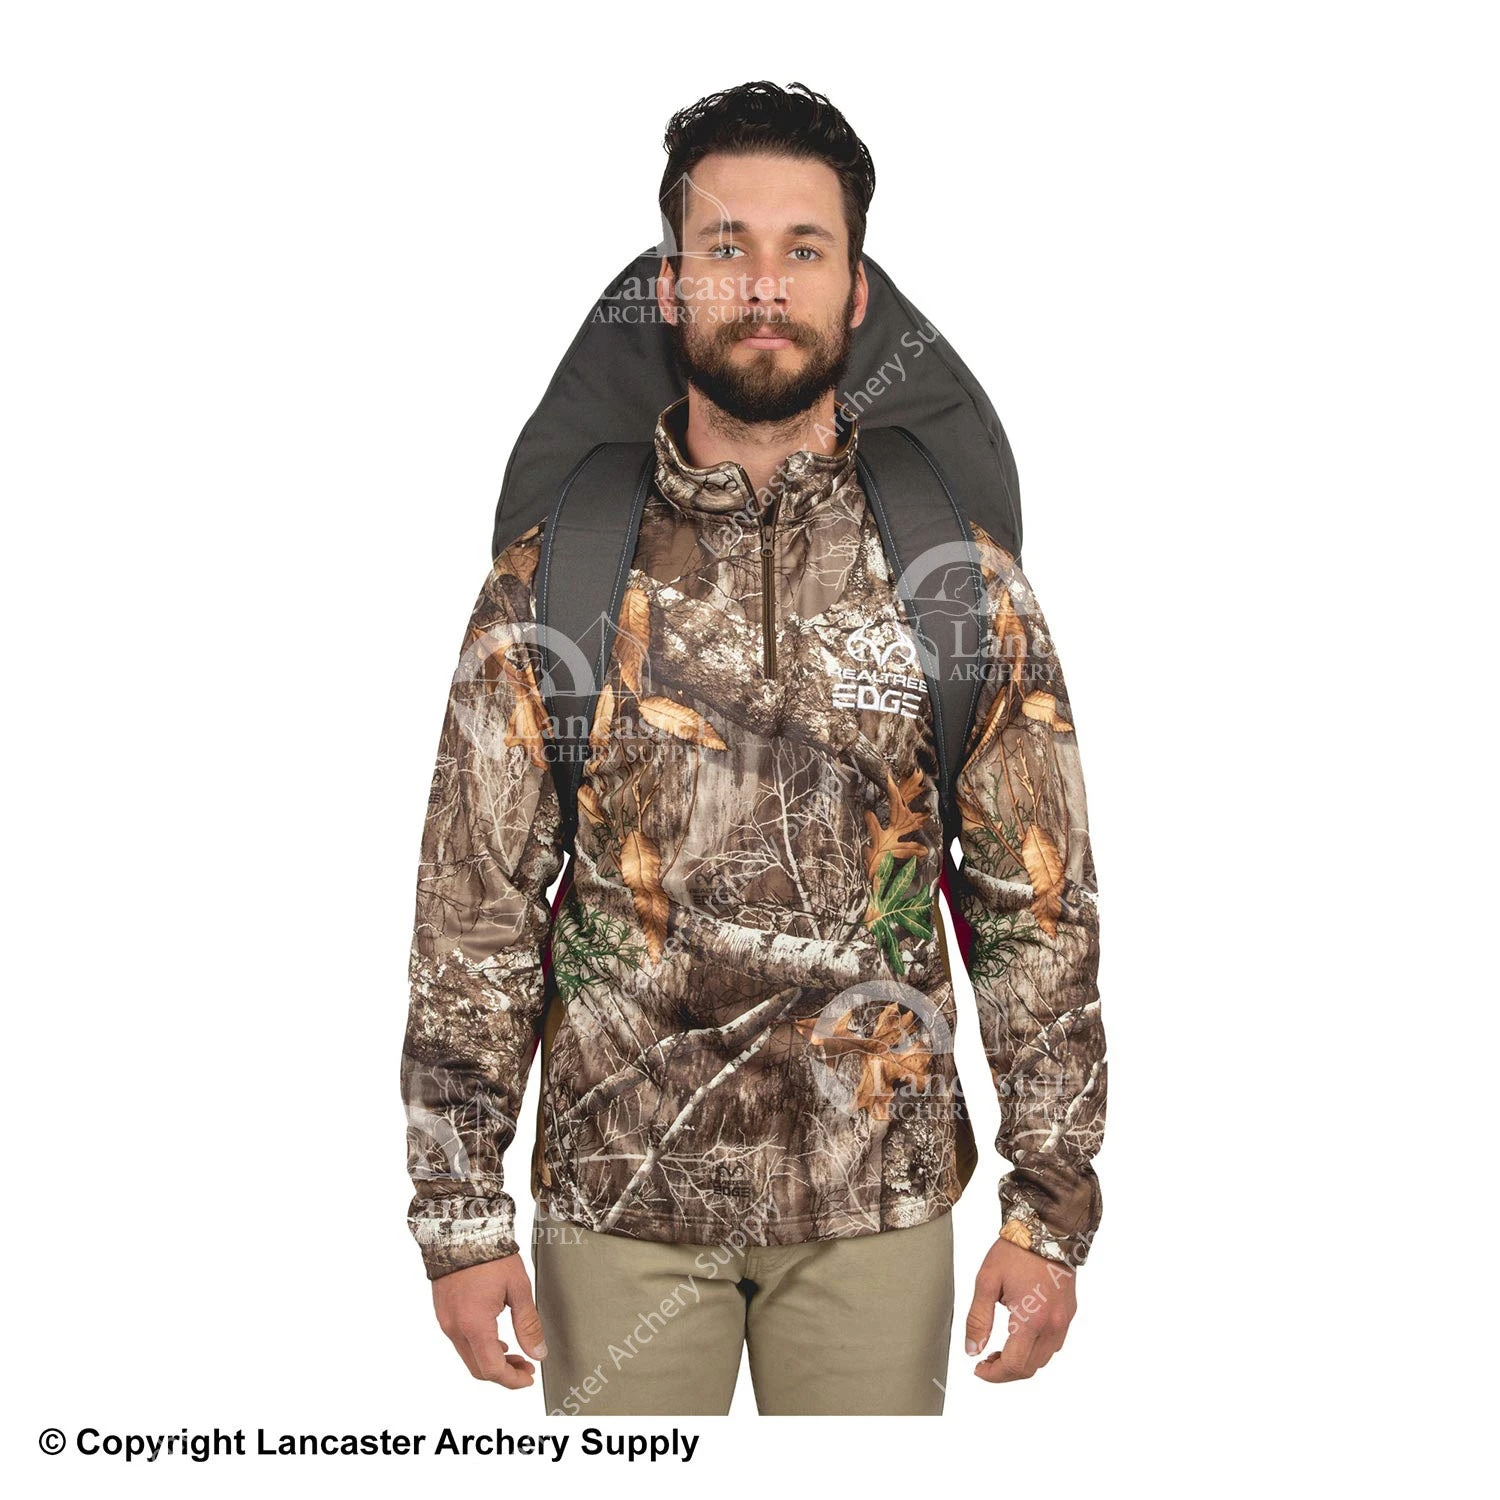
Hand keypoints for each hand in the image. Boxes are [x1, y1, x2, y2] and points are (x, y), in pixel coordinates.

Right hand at [432, 1253, 547, 1387]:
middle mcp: (455, 1328)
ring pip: (468, 1356)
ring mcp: (445, 1321)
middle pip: (478, 1369)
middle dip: (504, 1373)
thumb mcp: (518, 1287)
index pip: (492, 1369)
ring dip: (491, 1360)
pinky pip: (460, 1341)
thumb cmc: (489, 1254)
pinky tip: (496, 1338)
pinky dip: (479, 1347)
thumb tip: (538, 1353)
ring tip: (514, 1352)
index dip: (513, 1380)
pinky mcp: (442, 1313)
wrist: (460, 1229)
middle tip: (526, 1367)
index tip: (529, 1376)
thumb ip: (528, 1324)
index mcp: (474, 1324)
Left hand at [965, 1234, 1077, 1382]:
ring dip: (1022, 1362)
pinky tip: (1021, 1336)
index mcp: (1031, 1320)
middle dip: (1005, 1371)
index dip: (993, 1375)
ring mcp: (1064, 1320)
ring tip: (1001, 1350)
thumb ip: (978, 1319)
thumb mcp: (987, 1282)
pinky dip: (1036, 1349)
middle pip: (1030, 1368)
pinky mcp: (1070, 1312)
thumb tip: (972, 1350)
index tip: (978, 1369)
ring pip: (1044, 1359)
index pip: (1013, 1365)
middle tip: (986, 1360)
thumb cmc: (1015, 1252)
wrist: (1045, 1229)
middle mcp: (1053, 1325)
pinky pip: (1054, 1344)